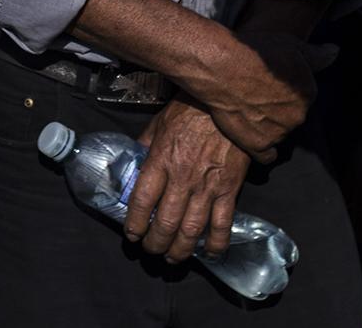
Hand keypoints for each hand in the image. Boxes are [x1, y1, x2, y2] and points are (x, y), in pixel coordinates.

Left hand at [124, 99, 250, 262]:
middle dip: (156, 243)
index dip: (135, 224)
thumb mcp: (159, 123)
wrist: (228, 103)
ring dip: (180, 250)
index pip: (142, 201)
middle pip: (165, 223)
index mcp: (161, 161)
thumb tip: (133, 162)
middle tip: (151, 250)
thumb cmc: (191, 110)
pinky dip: (217, 244)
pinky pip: (222, 225)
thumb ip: (145, 146)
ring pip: (191, 230)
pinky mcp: (229, 190)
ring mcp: (207, 187)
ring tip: (173, 258)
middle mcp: (182, 179)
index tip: (131, 235)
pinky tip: (210, 255)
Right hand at [188, 33, 333, 163]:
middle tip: (256, 94)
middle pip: (290, 116)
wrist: (222, 66)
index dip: (284, 89)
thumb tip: (334, 52)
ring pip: (278, 133)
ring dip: (267, 125)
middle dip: (277, 108)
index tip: (269, 82)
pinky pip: (266, 155)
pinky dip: (262, 148)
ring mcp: (279, 133)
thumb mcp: (291, 45)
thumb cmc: (255, 52)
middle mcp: (298, 116)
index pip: (301, 97)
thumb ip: (317, 55)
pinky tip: (253, 137)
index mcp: (308, 93)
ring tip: (247, 108)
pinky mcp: (258, 145)